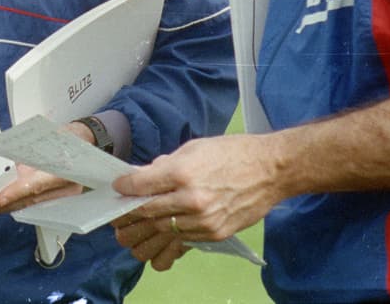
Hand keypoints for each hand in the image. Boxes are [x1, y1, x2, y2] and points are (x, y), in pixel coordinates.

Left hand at [0, 120, 93, 216]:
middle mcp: (66, 188)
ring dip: (11, 206)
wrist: (87, 141)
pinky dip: (19, 202)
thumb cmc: (70, 137)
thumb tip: (15, 160)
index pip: (38, 185)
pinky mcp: (57, 195)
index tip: (0, 199)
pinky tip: (3, 205)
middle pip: (33, 199)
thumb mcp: (54, 136)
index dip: (18, 193)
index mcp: (67, 171)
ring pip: (33, 203)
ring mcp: (63, 194)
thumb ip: (35, 149)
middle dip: (8, 205)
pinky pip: (36, 200)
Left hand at [110, 133, 279, 269]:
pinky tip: (157, 240)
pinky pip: (183, 240)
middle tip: (118, 217)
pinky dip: (168, 240)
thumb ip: (165, 165)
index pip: (141, 186)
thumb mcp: (193, 148)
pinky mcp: (215, 233)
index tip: (118, 188)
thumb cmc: (231, 153)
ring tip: (130, 234)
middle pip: (148, 212)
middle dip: (129, 215)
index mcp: (182, 172)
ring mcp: (204, 220)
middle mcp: (191, 199)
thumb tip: (143, 177)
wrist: (270, 170)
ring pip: (163, 231)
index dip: (124, 188)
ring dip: (144, 233)